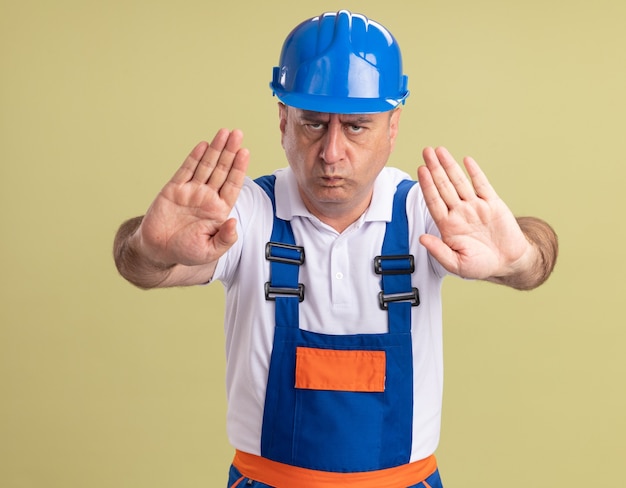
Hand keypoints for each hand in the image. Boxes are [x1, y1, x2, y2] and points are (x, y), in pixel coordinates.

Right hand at [138, 129, 249, 267]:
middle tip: (237, 133)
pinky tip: (203, 146)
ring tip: (224, 133)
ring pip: (206, 166)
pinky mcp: (174, 189)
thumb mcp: (210, 251)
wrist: (158, 250)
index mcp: (219, 210)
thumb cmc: (186, 251)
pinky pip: (186, 170)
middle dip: (230, 152)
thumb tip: (234, 223)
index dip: (239, 169)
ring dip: (215, 149)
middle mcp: (207, 197)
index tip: (245, 153)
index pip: (232, 185)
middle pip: (222, 170)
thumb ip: (225, 239)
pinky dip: (194, 158)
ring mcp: (191, 191)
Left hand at [417, 147, 531, 280]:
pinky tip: (466, 161)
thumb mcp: (456, 264)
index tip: (420, 170)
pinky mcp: (493, 204)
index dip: (427, 185)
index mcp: (448, 225)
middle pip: (444, 186)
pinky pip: (482, 185)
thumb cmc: (480, 265)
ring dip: (450, 166)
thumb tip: (422, 239)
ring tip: (440, 150)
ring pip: (460, 182)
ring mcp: (475, 207)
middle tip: (426, 151)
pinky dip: (475, 172)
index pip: (434, 201)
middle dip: (435, 168)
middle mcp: (460, 212)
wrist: (508, 262)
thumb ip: (439, 251)